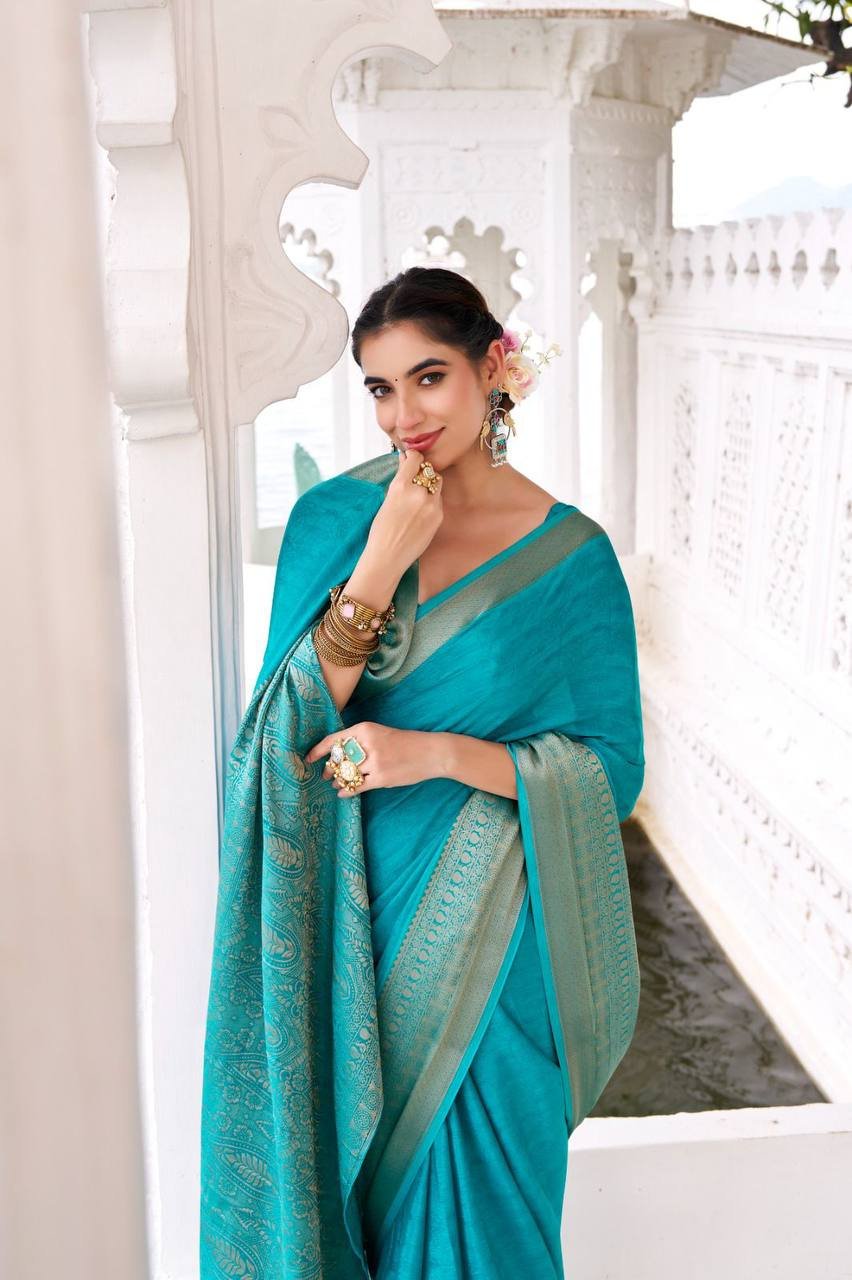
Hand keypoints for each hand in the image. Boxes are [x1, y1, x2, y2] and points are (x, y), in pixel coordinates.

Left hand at [304, 722, 445, 795]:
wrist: (432, 752)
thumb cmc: (406, 743)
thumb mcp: (381, 734)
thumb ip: (361, 741)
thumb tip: (338, 754)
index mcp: (365, 729)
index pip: (334, 740)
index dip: (318, 751)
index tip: (308, 758)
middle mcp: (367, 744)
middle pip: (338, 759)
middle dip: (329, 769)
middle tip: (325, 775)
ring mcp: (375, 762)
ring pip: (346, 774)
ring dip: (338, 780)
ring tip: (335, 783)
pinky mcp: (382, 777)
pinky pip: (357, 787)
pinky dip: (347, 791)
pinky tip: (343, 793)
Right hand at [366, 447, 443, 573]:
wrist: (388, 557)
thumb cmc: (381, 530)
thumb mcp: (387, 500)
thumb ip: (400, 480)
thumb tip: (405, 460)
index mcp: (400, 486)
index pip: (416, 459)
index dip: (414, 457)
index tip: (412, 458)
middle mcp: (418, 493)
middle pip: (429, 470)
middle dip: (422, 472)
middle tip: (415, 479)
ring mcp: (431, 505)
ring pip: (436, 484)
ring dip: (429, 485)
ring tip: (417, 498)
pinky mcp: (439, 516)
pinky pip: (438, 500)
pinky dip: (432, 501)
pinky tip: (420, 512)